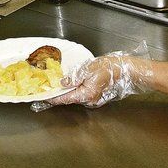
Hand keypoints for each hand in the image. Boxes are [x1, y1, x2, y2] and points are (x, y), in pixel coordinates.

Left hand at [33, 43, 153, 110]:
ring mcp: (93, 98)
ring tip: (56, 85)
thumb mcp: (88, 69)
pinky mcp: (96, 94)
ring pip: (75, 96)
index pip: (65, 98)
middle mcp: (89, 99)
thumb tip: (63, 83)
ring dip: (67, 91)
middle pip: (69, 98)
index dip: (53, 98)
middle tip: (47, 89)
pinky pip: (82, 93)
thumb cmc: (108, 68)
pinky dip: (74, 89)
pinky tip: (70, 83)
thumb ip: (74, 77)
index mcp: (86, 94)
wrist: (123, 69)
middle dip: (59, 94)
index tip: (44, 97)